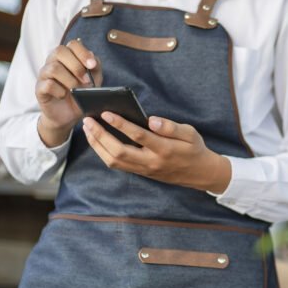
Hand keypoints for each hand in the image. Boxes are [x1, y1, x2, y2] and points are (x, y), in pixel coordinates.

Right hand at [36, 39, 102, 146]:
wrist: (69, 115)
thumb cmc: (81, 94)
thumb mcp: (94, 80)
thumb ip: (95, 68)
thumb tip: (93, 59)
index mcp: (67, 56)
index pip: (72, 44)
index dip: (83, 53)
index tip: (93, 65)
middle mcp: (53, 61)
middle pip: (60, 51)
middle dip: (77, 66)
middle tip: (87, 80)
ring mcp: (44, 74)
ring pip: (53, 68)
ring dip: (69, 80)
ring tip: (77, 90)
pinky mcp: (39, 88)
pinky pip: (47, 84)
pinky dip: (59, 91)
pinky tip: (64, 96)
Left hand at [81, 113, 231, 193]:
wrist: (199, 174)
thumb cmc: (194, 149)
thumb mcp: (190, 133)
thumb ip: (171, 127)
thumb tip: (151, 120)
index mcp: (165, 149)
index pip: (138, 136)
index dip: (120, 124)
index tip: (106, 113)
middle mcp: (151, 162)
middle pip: (119, 152)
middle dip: (100, 136)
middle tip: (88, 120)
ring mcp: (144, 170)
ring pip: (114, 161)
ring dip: (97, 145)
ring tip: (88, 129)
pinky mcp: (140, 172)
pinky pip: (117, 165)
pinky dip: (103, 152)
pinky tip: (97, 140)